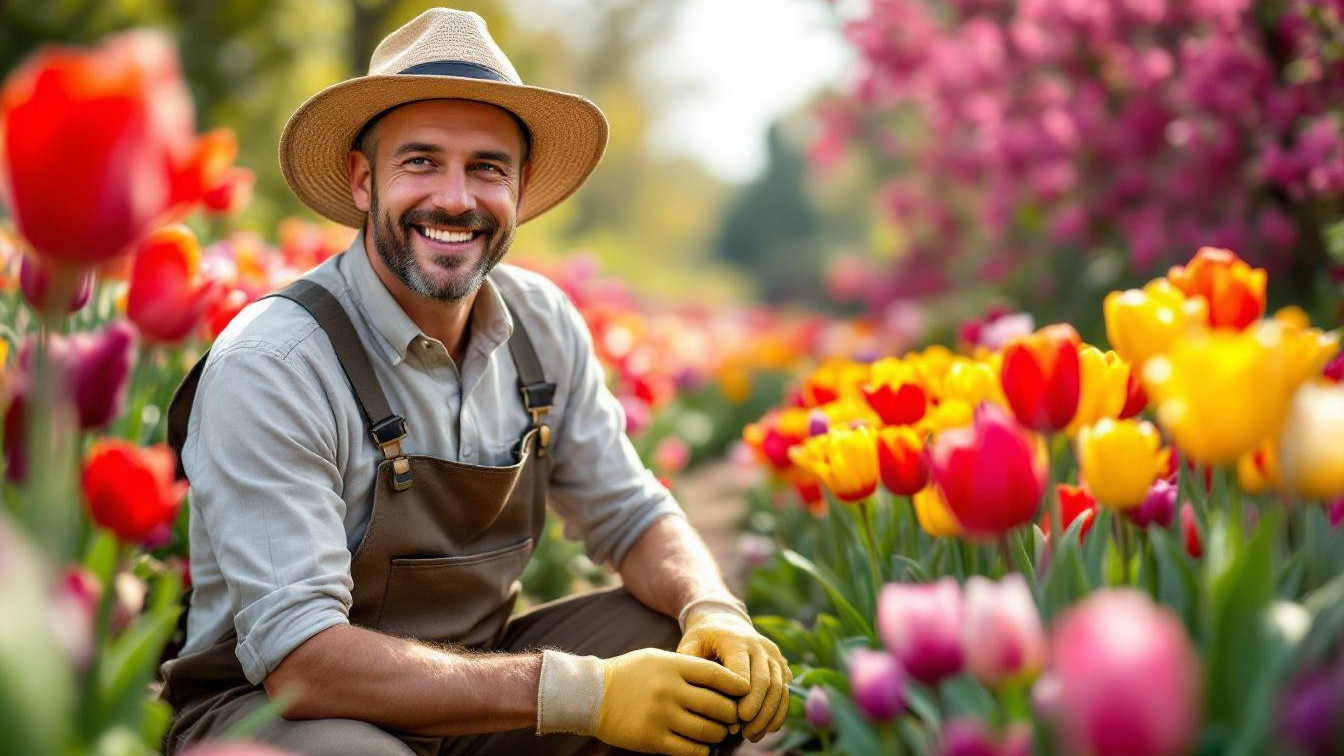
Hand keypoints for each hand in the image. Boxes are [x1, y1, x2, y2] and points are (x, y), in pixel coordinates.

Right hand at [595, 648, 749, 755]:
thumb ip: (687, 666)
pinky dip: (702, 750)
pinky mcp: (652, 739)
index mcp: (673, 666)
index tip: (745, 691)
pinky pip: (689, 750)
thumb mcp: (658, 659)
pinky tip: (703, 747)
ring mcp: (661, 716)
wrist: (591, 694)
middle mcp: (669, 690)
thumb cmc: (630, 674)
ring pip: (707, 731)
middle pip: (717, 705)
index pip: (717, 675)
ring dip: (720, 734)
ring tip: (720, 732)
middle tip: (736, 717)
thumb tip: (723, 681)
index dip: (737, 685)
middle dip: (732, 714)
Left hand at [677, 601, 791, 741]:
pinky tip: (768, 729)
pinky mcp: (780, 663)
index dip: (740, 696)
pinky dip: (779, 711)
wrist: (725, 620)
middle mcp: (758, 645)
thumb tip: (689, 689)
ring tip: (753, 735)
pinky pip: (786, 690)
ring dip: (768, 714)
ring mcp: (772, 654)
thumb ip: (688, 662)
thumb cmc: (703, 637)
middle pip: (764, 679)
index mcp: (735, 640)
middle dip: (757, 708)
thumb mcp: (690, 642)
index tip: (733, 718)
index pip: (742, 669)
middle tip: (745, 732)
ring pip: (779, 687)